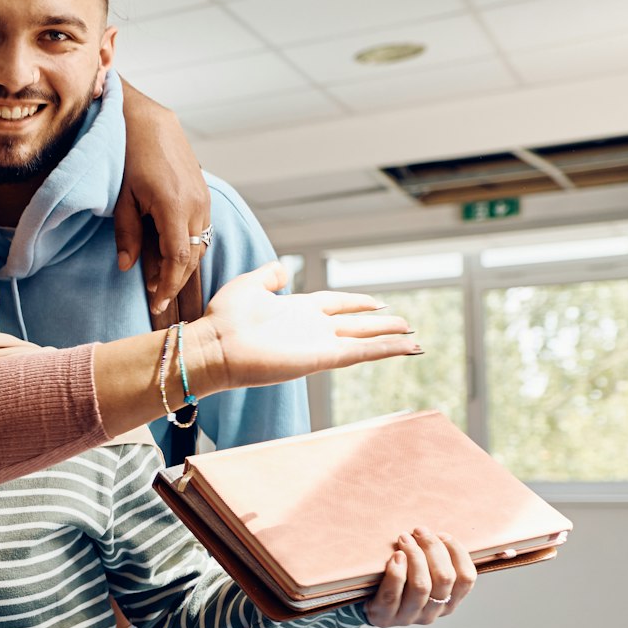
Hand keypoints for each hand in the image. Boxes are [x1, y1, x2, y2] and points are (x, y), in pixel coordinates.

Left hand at [114, 87, 207, 313]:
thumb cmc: (131, 157)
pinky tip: (172, 256)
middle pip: (192, 257)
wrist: (150, 123)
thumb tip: (127, 266)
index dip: (168, 285)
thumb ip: (127, 234)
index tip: (157, 303)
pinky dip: (189, 248)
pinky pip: (202, 231)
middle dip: (176, 282)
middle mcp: (196, 206)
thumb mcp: (122, 198)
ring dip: (183, 266)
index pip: (178, 259)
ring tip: (161, 281)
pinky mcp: (204, 195)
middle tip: (157, 300)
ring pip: (200, 245)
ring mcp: (204, 200)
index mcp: (174, 208)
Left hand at [190, 263, 420, 391]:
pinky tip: (405, 347)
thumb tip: (283, 268)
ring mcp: (317, 343)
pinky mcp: (320, 358)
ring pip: (362, 340)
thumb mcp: (248, 286)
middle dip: (380, 324)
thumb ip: (269, 275)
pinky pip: (360, 352)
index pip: (335, 304)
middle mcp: (310, 327)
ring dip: (389, 339)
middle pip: (355, 323)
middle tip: (405, 324)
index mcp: (296, 309)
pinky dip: (384, 350)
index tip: (377, 302)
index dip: (355, 302)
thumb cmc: (223, 319)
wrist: (214, 346)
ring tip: (414, 339)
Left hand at [365, 528, 477, 626]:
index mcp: (449, 602)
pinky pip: (392, 595)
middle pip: (444, 578)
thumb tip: (440, 534)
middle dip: (433, 548)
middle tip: (419, 531)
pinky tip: (395, 557)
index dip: (457, 553)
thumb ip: (435, 562)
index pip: (466, 578)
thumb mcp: (423, 575)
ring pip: (421, 586)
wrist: (366, 606)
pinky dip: (396, 573)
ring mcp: (409, 617)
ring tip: (405, 539)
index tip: (442, 534)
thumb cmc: (399, 583)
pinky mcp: (385, 617)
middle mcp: (433, 612)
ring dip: (415, 556)